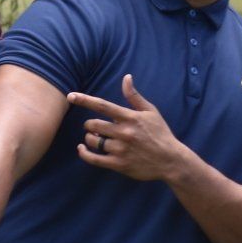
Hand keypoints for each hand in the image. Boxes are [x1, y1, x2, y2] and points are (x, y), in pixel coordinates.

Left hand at [69, 75, 191, 181]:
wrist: (170, 160)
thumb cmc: (160, 133)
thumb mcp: (151, 112)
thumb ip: (134, 96)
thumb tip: (126, 77)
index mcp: (130, 118)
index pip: (102, 105)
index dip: (85, 100)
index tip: (71, 95)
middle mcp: (123, 133)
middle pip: (93, 124)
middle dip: (89, 124)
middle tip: (93, 127)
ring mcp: (120, 149)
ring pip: (93, 141)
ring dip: (89, 138)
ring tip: (95, 138)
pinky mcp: (118, 164)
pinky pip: (94, 159)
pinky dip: (84, 153)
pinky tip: (82, 149)